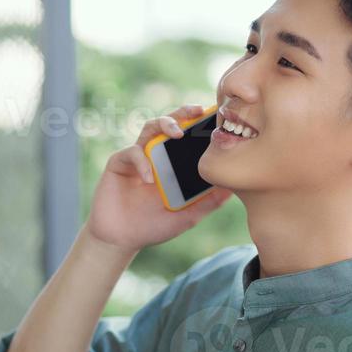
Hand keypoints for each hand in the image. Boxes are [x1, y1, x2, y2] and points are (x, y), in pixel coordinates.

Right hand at [84, 103, 233, 252]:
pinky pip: (132, 152)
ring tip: (177, 133)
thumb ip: (208, 203)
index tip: (217, 118)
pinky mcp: (119, 163)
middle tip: (198, 111)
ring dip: (164, 125)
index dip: (199, 124)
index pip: (187, 136)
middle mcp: (155, 154)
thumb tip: (232, 189)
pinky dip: (142, 162)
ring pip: (150, 128)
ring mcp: (137, 157)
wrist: (123, 240)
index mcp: (172, 163)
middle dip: (183, 113)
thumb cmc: (154, 226)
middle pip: (169, 123)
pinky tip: (149, 179)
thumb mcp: (188, 215)